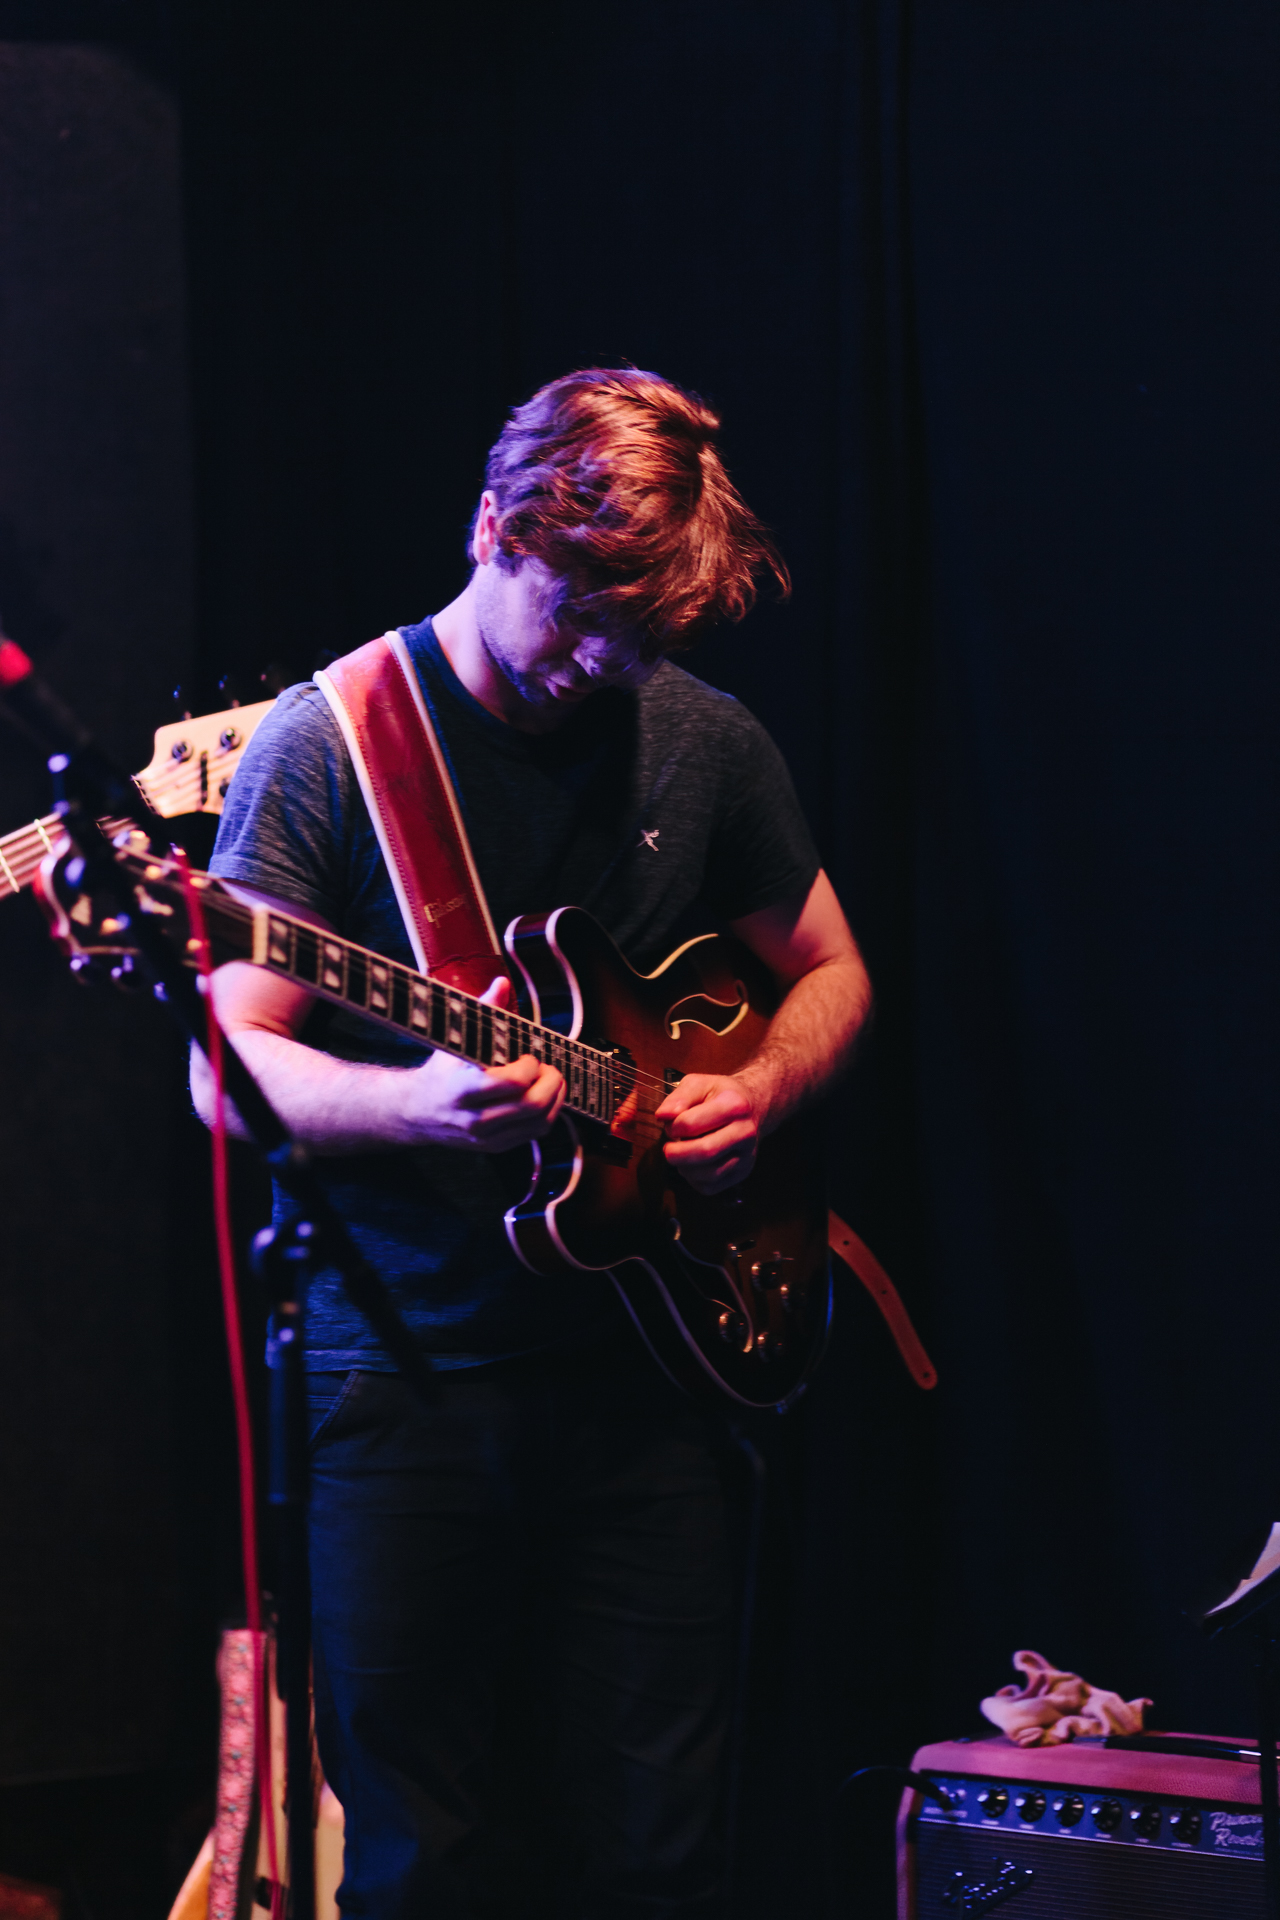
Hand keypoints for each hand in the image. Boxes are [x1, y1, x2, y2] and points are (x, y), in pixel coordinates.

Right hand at [401, 975, 565, 1151]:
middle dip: (551, 1081)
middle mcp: (475, 1118)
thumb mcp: (454, 1040)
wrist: (416, 1112)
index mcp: (463, 1089)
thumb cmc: (440, 1072)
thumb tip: (502, 984)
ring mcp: (486, 1136)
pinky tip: (544, 1096)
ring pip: (540, 1121)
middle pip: (532, 1105)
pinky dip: (549, 1113)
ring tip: (550, 1080)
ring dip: (555, 1097)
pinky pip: (536, 1132)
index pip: (513, 1083)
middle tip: (547, 1067)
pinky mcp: (496, 1146)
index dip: (530, 1066)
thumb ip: (482, 1011)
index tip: (527, 1054)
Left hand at [655, 1073, 759, 1194]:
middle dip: (676, 1154)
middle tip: (668, 1149)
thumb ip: (679, 1097)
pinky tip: (692, 1166)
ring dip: (685, 1169)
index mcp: (733, 1104)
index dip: (672, 1127)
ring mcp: (747, 1154)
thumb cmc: (720, 1095)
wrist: (753, 1106)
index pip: (691, 1124)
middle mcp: (745, 1131)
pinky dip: (695, 1181)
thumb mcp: (699, 1083)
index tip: (671, 1125)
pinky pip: (712, 1187)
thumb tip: (663, 1116)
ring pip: (709, 1174)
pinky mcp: (743, 1171)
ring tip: (681, 1156)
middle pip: (705, 1152)